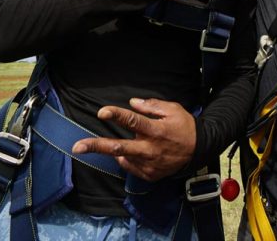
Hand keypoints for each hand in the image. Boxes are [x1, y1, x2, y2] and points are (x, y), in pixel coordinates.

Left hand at [72, 98, 195, 181]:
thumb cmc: (184, 126)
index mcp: (156, 130)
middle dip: (96, 146)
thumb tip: (132, 103)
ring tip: (92, 146)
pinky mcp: (149, 174)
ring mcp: (148, 164)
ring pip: (122, 158)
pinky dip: (125, 157)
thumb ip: (152, 106)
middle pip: (119, 147)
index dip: (117, 115)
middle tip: (77, 146)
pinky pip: (130, 166)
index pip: (133, 121)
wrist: (199, 150)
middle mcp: (150, 148)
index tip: (102, 112)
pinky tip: (128, 151)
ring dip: (109, 151)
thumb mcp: (173, 110)